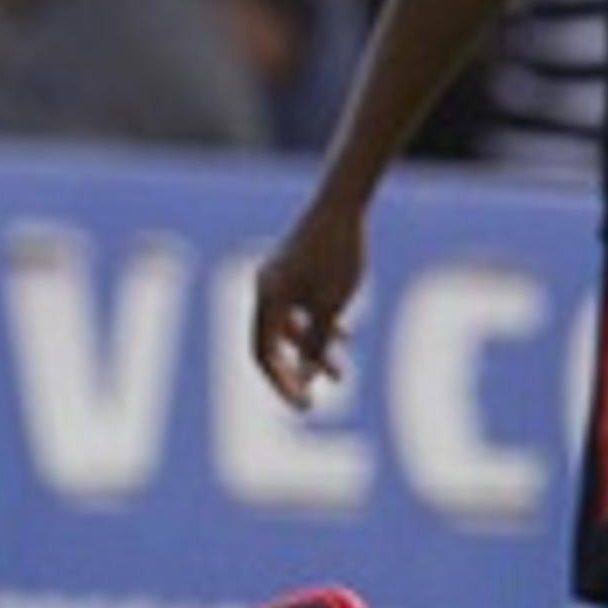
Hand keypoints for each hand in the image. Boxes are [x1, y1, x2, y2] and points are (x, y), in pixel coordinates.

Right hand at [247, 204, 363, 410]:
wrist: (342, 201)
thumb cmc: (337, 251)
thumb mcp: (331, 304)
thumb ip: (318, 341)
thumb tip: (310, 376)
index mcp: (266, 298)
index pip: (264, 355)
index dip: (282, 384)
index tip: (304, 405)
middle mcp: (265, 290)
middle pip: (272, 345)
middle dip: (294, 373)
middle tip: (312, 401)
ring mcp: (277, 279)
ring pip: (289, 328)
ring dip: (311, 352)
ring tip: (340, 375)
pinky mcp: (292, 270)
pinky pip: (298, 308)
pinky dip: (317, 326)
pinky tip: (344, 338)